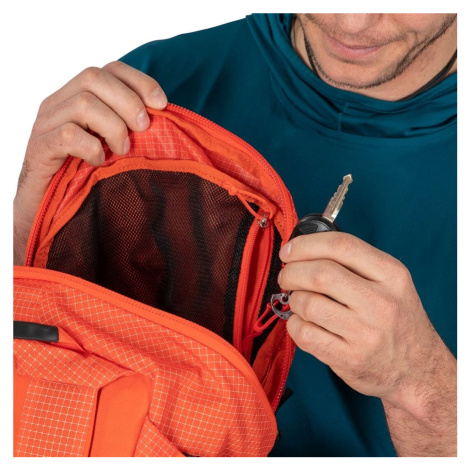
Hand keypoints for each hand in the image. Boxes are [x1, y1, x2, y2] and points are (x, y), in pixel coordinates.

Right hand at [13, 61, 166, 264]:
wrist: (47, 208)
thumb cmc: (85, 175)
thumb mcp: (112, 146)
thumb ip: (130, 129)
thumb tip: (166, 120)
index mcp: (80, 96)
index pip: (111, 70)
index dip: (140, 81)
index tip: (162, 104)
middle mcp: (60, 103)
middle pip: (95, 78)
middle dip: (129, 103)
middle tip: (143, 130)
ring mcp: (46, 123)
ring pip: (83, 104)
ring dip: (113, 128)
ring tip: (121, 151)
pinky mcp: (39, 147)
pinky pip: (68, 135)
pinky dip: (91, 148)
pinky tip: (99, 162)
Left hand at [278, 232, 453, 404]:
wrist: (418, 371)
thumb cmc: (396, 321)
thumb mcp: (391, 283)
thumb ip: (354, 264)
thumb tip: (302, 251)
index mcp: (392, 275)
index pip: (342, 246)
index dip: (305, 245)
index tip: (288, 251)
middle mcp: (382, 302)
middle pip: (320, 274)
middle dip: (292, 272)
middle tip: (287, 277)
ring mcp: (366, 334)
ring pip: (308, 304)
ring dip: (293, 300)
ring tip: (299, 303)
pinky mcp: (350, 359)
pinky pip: (305, 334)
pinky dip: (294, 325)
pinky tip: (302, 323)